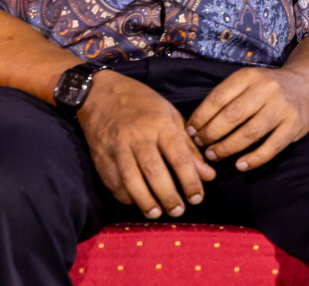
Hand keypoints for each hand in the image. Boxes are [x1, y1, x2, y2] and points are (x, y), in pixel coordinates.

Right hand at [77, 71, 214, 219]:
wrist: (101, 96)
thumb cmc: (143, 104)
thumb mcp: (171, 117)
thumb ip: (189, 148)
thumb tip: (208, 175)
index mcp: (160, 125)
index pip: (178, 157)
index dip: (190, 180)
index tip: (198, 197)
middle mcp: (138, 138)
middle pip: (154, 172)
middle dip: (168, 195)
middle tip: (179, 211)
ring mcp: (117, 149)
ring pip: (132, 180)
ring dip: (146, 201)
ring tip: (158, 214)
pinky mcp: (101, 159)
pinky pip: (115, 183)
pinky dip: (127, 196)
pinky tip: (138, 203)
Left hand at [186, 66, 308, 171]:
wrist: (307, 85)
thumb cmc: (267, 88)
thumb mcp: (247, 82)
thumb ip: (225, 99)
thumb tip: (194, 126)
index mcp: (250, 77)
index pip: (218, 98)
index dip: (201, 118)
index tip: (190, 132)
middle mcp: (267, 89)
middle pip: (232, 116)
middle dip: (211, 134)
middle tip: (201, 146)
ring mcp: (283, 107)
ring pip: (250, 133)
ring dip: (227, 148)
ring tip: (214, 156)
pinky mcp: (295, 125)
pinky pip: (271, 147)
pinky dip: (253, 159)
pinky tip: (240, 165)